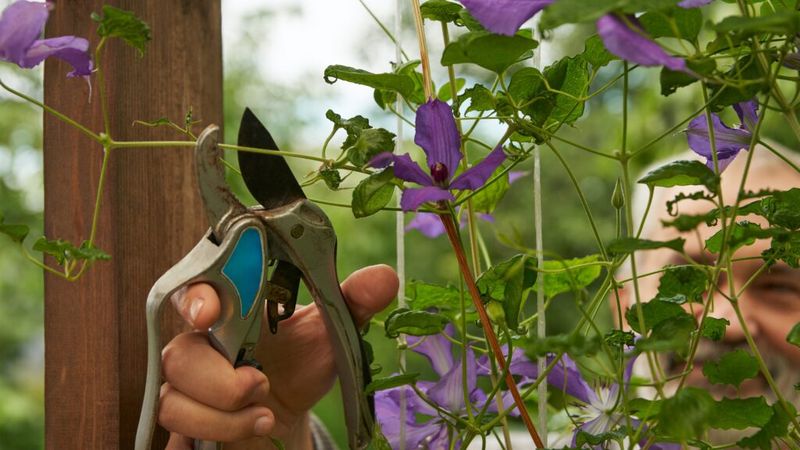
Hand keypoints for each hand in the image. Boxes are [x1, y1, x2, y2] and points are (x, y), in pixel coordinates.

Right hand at [158, 264, 397, 449]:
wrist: (285, 417)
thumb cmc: (299, 365)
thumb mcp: (329, 333)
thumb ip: (351, 302)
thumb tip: (384, 276)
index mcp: (230, 311)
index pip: (196, 292)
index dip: (196, 298)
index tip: (210, 312)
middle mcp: (199, 344)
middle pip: (180, 353)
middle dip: (219, 378)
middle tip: (259, 383)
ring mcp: (185, 384)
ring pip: (174, 398)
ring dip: (224, 412)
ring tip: (264, 412)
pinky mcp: (185, 418)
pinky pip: (178, 426)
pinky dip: (219, 430)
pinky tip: (257, 426)